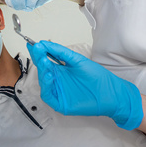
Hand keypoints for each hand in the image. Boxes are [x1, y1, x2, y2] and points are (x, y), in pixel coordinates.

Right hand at [27, 41, 142, 129]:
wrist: (111, 93)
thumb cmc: (98, 78)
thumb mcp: (77, 60)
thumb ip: (60, 52)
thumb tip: (44, 44)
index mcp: (60, 69)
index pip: (45, 60)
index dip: (38, 52)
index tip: (33, 44)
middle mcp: (57, 80)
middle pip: (42, 69)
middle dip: (39, 59)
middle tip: (37, 51)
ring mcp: (58, 91)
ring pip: (43, 81)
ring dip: (42, 71)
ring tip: (45, 62)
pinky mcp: (60, 103)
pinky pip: (47, 95)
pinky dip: (46, 86)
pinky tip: (49, 76)